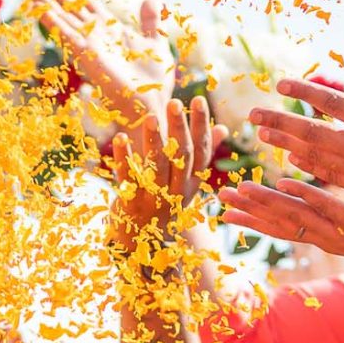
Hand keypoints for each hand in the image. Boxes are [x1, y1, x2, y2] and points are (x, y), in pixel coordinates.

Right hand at [22, 0, 174, 127]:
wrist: (151, 106)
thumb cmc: (154, 83)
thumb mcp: (156, 43)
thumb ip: (150, 22)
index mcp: (108, 29)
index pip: (82, 0)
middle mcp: (93, 34)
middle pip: (65, 2)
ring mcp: (87, 44)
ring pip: (59, 14)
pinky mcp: (86, 55)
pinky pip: (65, 33)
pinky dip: (52, 19)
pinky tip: (38, 4)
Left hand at [110, 96, 223, 259]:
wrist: (141, 243)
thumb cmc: (165, 204)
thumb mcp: (186, 184)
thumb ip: (202, 156)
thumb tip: (223, 128)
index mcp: (191, 183)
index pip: (201, 152)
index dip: (201, 126)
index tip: (199, 99)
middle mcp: (176, 191)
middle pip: (182, 157)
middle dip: (179, 129)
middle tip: (174, 102)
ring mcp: (154, 199)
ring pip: (157, 168)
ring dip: (154, 141)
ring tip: (151, 117)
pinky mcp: (130, 203)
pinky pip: (127, 178)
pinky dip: (123, 157)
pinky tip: (120, 137)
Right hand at [221, 179, 343, 277]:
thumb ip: (339, 205)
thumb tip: (324, 191)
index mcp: (327, 232)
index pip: (284, 225)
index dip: (255, 214)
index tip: (228, 203)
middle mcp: (329, 237)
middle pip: (281, 224)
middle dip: (249, 211)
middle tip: (220, 198)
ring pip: (298, 217)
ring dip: (268, 203)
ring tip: (241, 189)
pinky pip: (332, 209)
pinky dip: (309, 197)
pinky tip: (288, 183)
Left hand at [245, 56, 343, 219]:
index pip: (331, 103)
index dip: (303, 92)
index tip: (281, 84)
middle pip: (310, 132)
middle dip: (280, 122)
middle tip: (253, 114)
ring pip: (313, 156)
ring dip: (286, 144)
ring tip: (263, 134)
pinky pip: (326, 175)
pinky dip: (306, 166)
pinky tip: (291, 159)